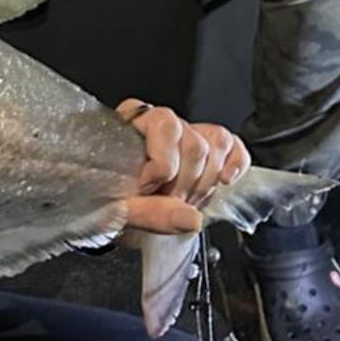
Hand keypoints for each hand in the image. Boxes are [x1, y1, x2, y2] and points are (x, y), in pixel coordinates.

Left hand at [115, 100, 250, 235]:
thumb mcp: (114, 211)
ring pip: (216, 144)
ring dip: (204, 183)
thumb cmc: (103, 203)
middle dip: (184, 185)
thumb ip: (150, 214)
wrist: (108, 211)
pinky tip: (225, 181)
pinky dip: (236, 163)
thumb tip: (191, 219)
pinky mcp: (205, 149)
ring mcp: (185, 133)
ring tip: (181, 200)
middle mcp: (159, 121)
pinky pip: (232, 145)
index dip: (160, 167)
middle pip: (195, 144)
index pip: (165, 127)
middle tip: (164, 203)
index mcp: (130, 122)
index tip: (144, 191)